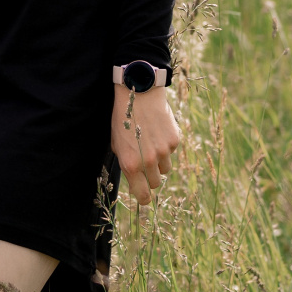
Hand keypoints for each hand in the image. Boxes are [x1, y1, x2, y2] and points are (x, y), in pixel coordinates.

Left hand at [110, 84, 179, 206]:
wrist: (139, 94)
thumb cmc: (123, 119)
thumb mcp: (117, 143)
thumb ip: (126, 163)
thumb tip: (134, 181)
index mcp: (131, 165)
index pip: (142, 195)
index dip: (144, 197)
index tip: (144, 196)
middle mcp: (148, 161)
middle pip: (155, 183)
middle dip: (150, 176)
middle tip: (145, 163)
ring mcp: (163, 151)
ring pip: (165, 168)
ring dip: (159, 161)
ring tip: (151, 143)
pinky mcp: (174, 141)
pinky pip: (171, 152)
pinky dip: (166, 146)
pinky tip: (158, 131)